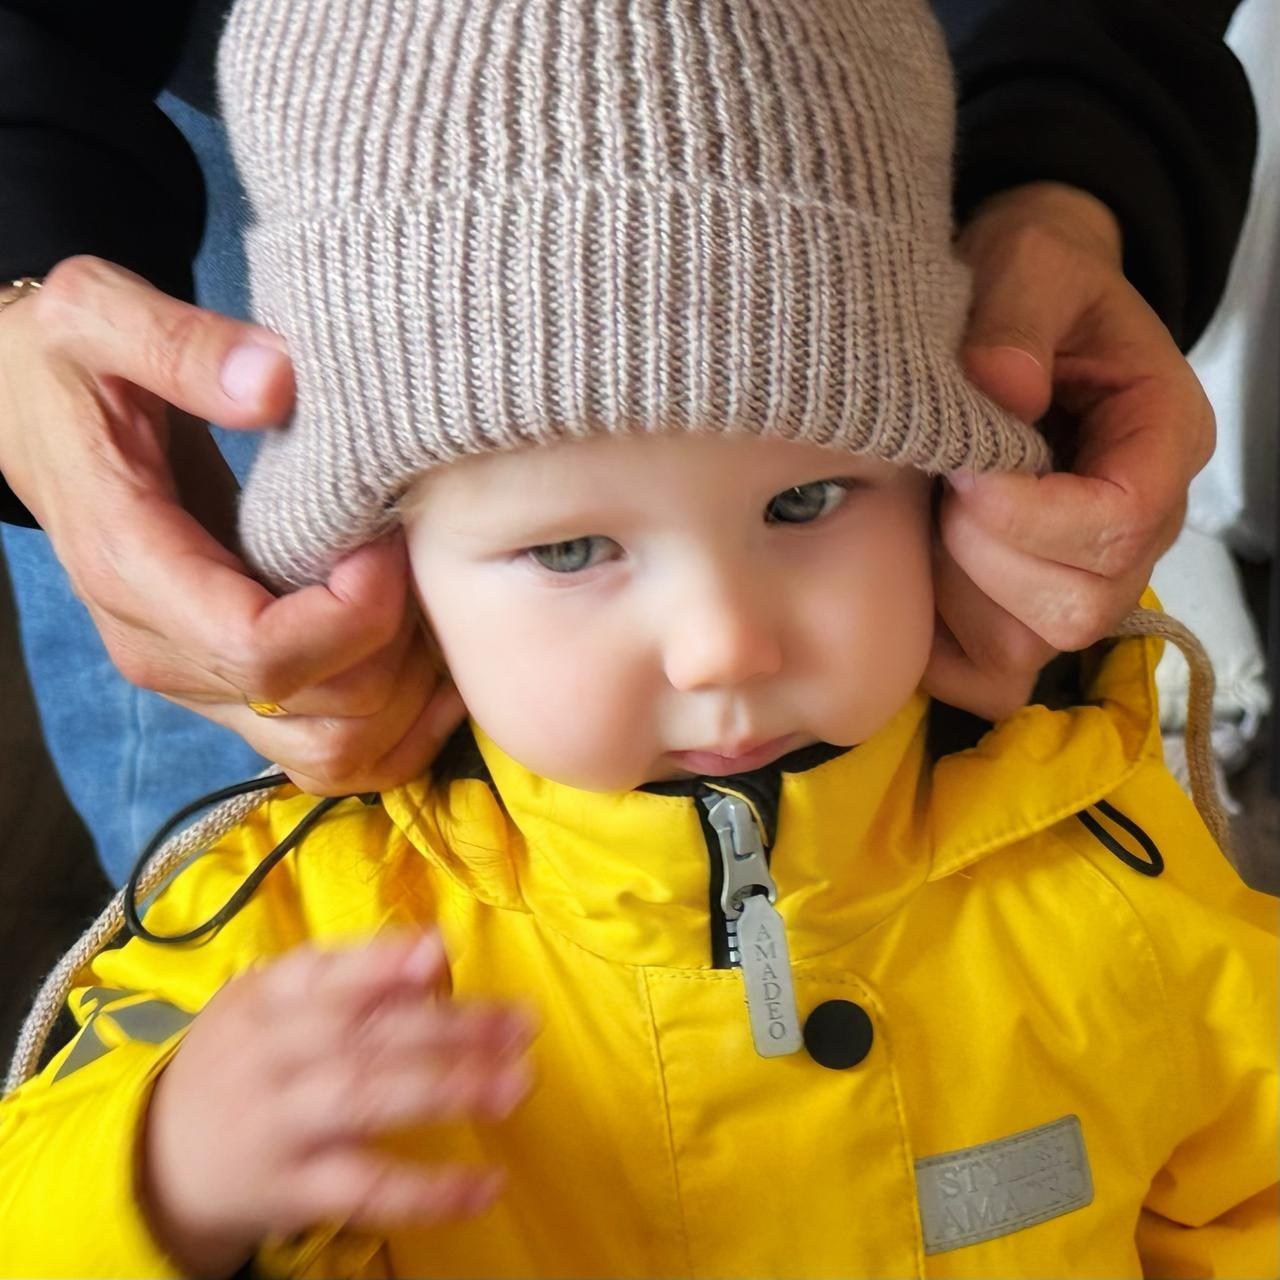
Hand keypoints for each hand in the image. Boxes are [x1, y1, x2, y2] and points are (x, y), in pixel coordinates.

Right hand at [0, 255, 463, 791]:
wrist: (38, 415)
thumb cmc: (71, 367)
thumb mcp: (99, 320)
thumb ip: (182, 345)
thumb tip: (276, 385)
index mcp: (133, 571)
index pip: (262, 652)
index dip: (354, 613)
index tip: (388, 542)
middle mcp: (164, 652)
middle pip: (318, 716)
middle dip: (396, 651)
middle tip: (421, 565)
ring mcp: (199, 682)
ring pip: (333, 754)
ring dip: (406, 697)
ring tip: (431, 609)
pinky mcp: (233, 687)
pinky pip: (331, 753)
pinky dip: (398, 726)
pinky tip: (432, 661)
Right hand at [140, 933, 533, 1275]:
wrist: (154, 1160)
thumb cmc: (242, 1060)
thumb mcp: (271, 1003)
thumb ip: (349, 974)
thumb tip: (436, 948)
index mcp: (264, 998)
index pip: (324, 973)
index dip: (381, 963)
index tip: (440, 950)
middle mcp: (269, 1056)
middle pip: (361, 1035)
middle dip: (446, 1027)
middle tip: (521, 1023)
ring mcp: (278, 1125)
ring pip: (365, 1101)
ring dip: (447, 1090)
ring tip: (516, 1083)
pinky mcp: (291, 1191)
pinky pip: (364, 1192)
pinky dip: (428, 1191)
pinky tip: (486, 1183)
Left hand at [925, 182, 1213, 719]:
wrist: (1017, 313)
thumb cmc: (1031, 285)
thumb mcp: (1030, 264)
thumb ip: (1018, 316)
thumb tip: (1001, 386)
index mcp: (1162, 439)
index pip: (1122, 522)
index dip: (1030, 513)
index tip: (962, 468)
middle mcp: (1138, 527)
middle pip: (1080, 606)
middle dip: (986, 556)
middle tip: (941, 489)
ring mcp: (1083, 576)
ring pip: (1029, 647)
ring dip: (957, 592)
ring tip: (929, 516)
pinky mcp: (1025, 608)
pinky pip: (986, 673)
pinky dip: (937, 642)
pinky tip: (914, 568)